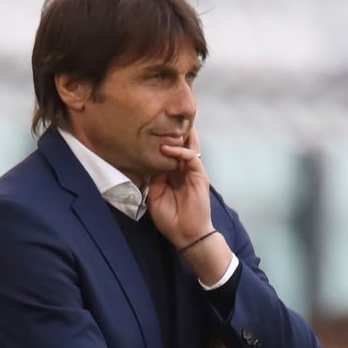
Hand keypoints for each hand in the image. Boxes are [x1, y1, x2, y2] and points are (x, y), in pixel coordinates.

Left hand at [147, 127, 212, 248]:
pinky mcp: (199, 176)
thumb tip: (148, 162)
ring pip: (188, 146)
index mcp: (171, 173)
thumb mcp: (154, 196)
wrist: (186, 235)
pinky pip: (191, 158)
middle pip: (181, 144)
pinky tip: (168, 148)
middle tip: (166, 112)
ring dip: (181, 134)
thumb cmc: (170, 219)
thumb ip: (153, 178)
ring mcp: (192, 171)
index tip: (150, 125)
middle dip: (175, 129)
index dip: (161, 138)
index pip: (168, 150)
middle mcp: (182, 169)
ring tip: (172, 119)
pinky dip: (180, 151)